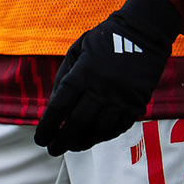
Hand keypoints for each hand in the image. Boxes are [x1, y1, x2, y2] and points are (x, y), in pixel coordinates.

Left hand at [35, 0, 179, 155]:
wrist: (143, 34)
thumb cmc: (104, 40)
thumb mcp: (77, 51)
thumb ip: (63, 78)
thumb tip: (53, 108)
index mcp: (83, 74)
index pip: (60, 107)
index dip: (48, 126)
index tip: (40, 138)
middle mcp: (102, 89)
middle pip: (77, 124)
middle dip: (61, 141)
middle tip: (53, 150)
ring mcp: (121, 99)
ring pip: (98, 131)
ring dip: (82, 143)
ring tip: (71, 147)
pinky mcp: (137, 104)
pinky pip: (118, 128)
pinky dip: (103, 137)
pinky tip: (93, 138)